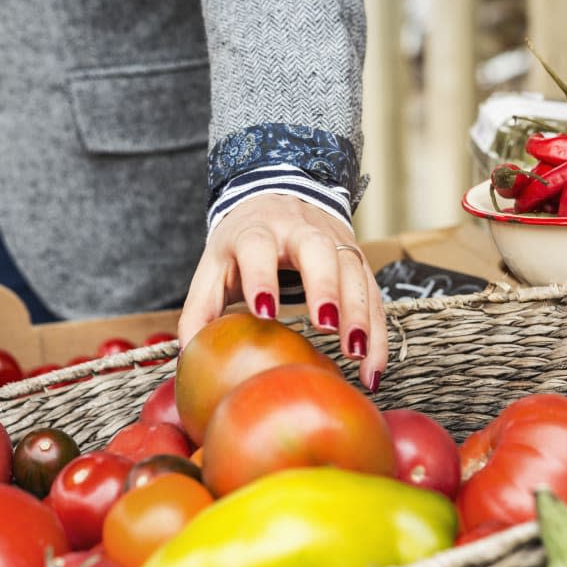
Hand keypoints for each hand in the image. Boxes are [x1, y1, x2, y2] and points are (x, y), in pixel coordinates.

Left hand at [178, 193, 387, 391]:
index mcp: (255, 230)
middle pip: (318, 250)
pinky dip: (376, 332)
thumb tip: (190, 358)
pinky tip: (373, 369)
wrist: (278, 197)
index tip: (265, 313)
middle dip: (325, 286)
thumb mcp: (214, 266)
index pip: (258, 247)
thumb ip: (200, 309)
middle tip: (326, 326)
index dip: (262, 276)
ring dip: (359, 314)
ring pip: (353, 271)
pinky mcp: (357, 259)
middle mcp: (299, 230)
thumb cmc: (241, 244)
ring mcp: (334, 241)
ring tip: (357, 356)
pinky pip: (373, 294)